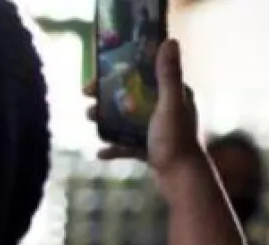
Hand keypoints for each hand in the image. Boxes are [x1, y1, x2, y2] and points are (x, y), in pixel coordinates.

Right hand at [85, 41, 203, 185]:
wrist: (181, 179)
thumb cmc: (176, 141)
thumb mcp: (169, 104)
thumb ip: (167, 75)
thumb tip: (169, 41)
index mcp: (175, 95)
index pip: (144, 76)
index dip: (120, 73)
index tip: (99, 76)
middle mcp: (168, 109)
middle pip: (131, 98)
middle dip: (107, 99)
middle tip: (87, 100)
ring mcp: (158, 131)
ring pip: (126, 121)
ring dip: (106, 121)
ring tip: (90, 121)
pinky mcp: (151, 150)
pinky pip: (127, 145)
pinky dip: (114, 148)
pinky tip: (100, 153)